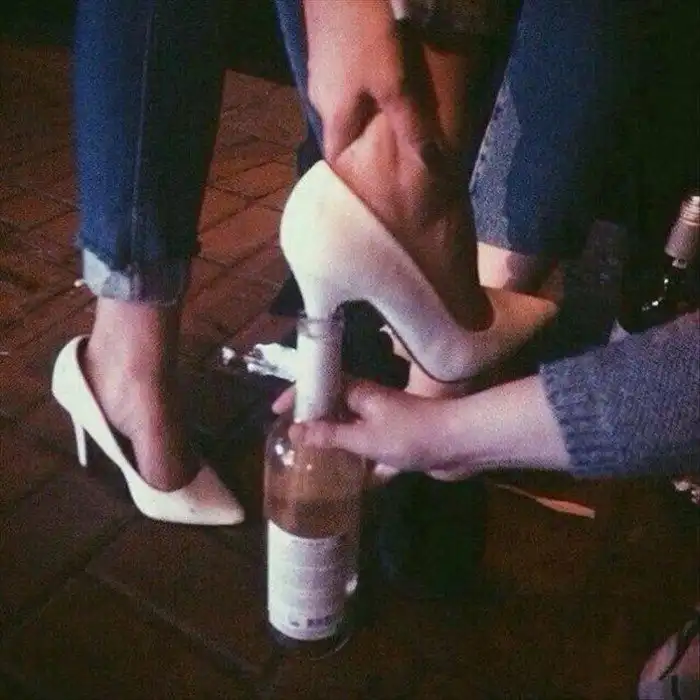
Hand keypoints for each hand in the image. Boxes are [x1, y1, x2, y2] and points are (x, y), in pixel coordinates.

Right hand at [272, 378, 476, 474]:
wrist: (459, 444)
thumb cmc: (410, 434)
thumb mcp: (365, 437)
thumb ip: (330, 435)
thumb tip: (294, 431)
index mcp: (359, 392)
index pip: (320, 385)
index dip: (297, 395)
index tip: (275, 411)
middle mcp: (369, 403)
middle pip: (333, 406)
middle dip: (312, 419)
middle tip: (288, 439)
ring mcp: (383, 422)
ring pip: (350, 429)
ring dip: (333, 440)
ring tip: (310, 459)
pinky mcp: (395, 442)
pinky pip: (367, 448)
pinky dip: (356, 459)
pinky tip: (347, 479)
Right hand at [303, 0, 437, 161]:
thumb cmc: (367, 38)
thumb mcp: (395, 86)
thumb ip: (411, 125)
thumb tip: (430, 165)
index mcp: (334, 116)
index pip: (336, 159)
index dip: (353, 173)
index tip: (374, 179)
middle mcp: (320, 99)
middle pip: (340, 131)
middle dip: (362, 141)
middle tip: (389, 146)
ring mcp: (320, 72)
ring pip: (342, 103)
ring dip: (362, 110)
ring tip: (388, 112)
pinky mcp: (325, 49)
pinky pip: (342, 79)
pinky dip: (360, 86)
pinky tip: (377, 75)